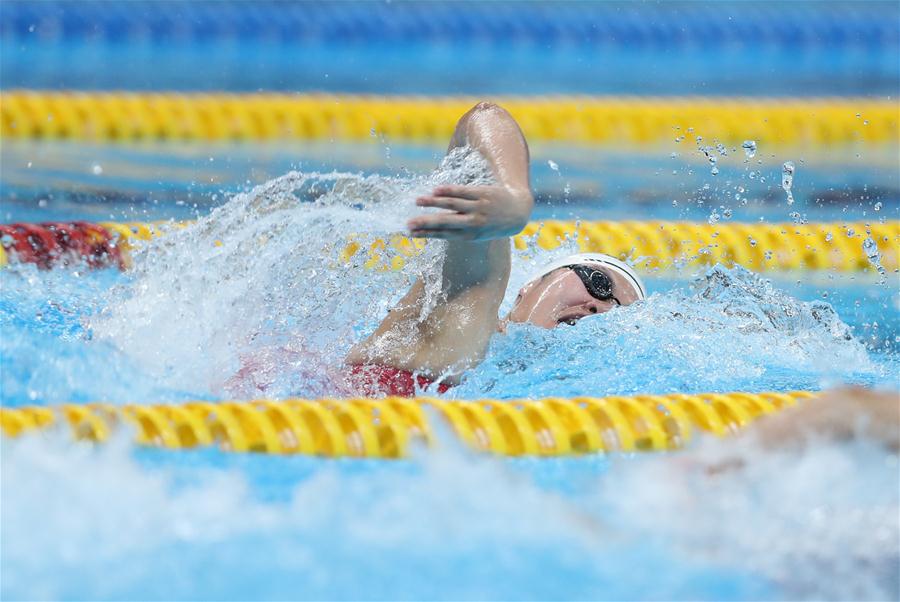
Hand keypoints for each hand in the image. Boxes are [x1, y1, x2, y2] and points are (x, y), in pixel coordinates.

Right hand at [408, 184, 533, 240]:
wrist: (517, 213)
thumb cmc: (492, 224)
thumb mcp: (477, 233)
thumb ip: (457, 231)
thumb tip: (433, 231)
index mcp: (469, 235)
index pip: (442, 234)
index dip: (425, 234)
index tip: (409, 233)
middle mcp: (472, 223)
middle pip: (445, 222)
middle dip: (426, 223)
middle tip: (409, 223)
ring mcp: (478, 208)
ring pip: (452, 204)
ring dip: (434, 203)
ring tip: (417, 201)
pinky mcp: (483, 193)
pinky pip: (463, 191)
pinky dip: (449, 191)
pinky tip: (435, 190)